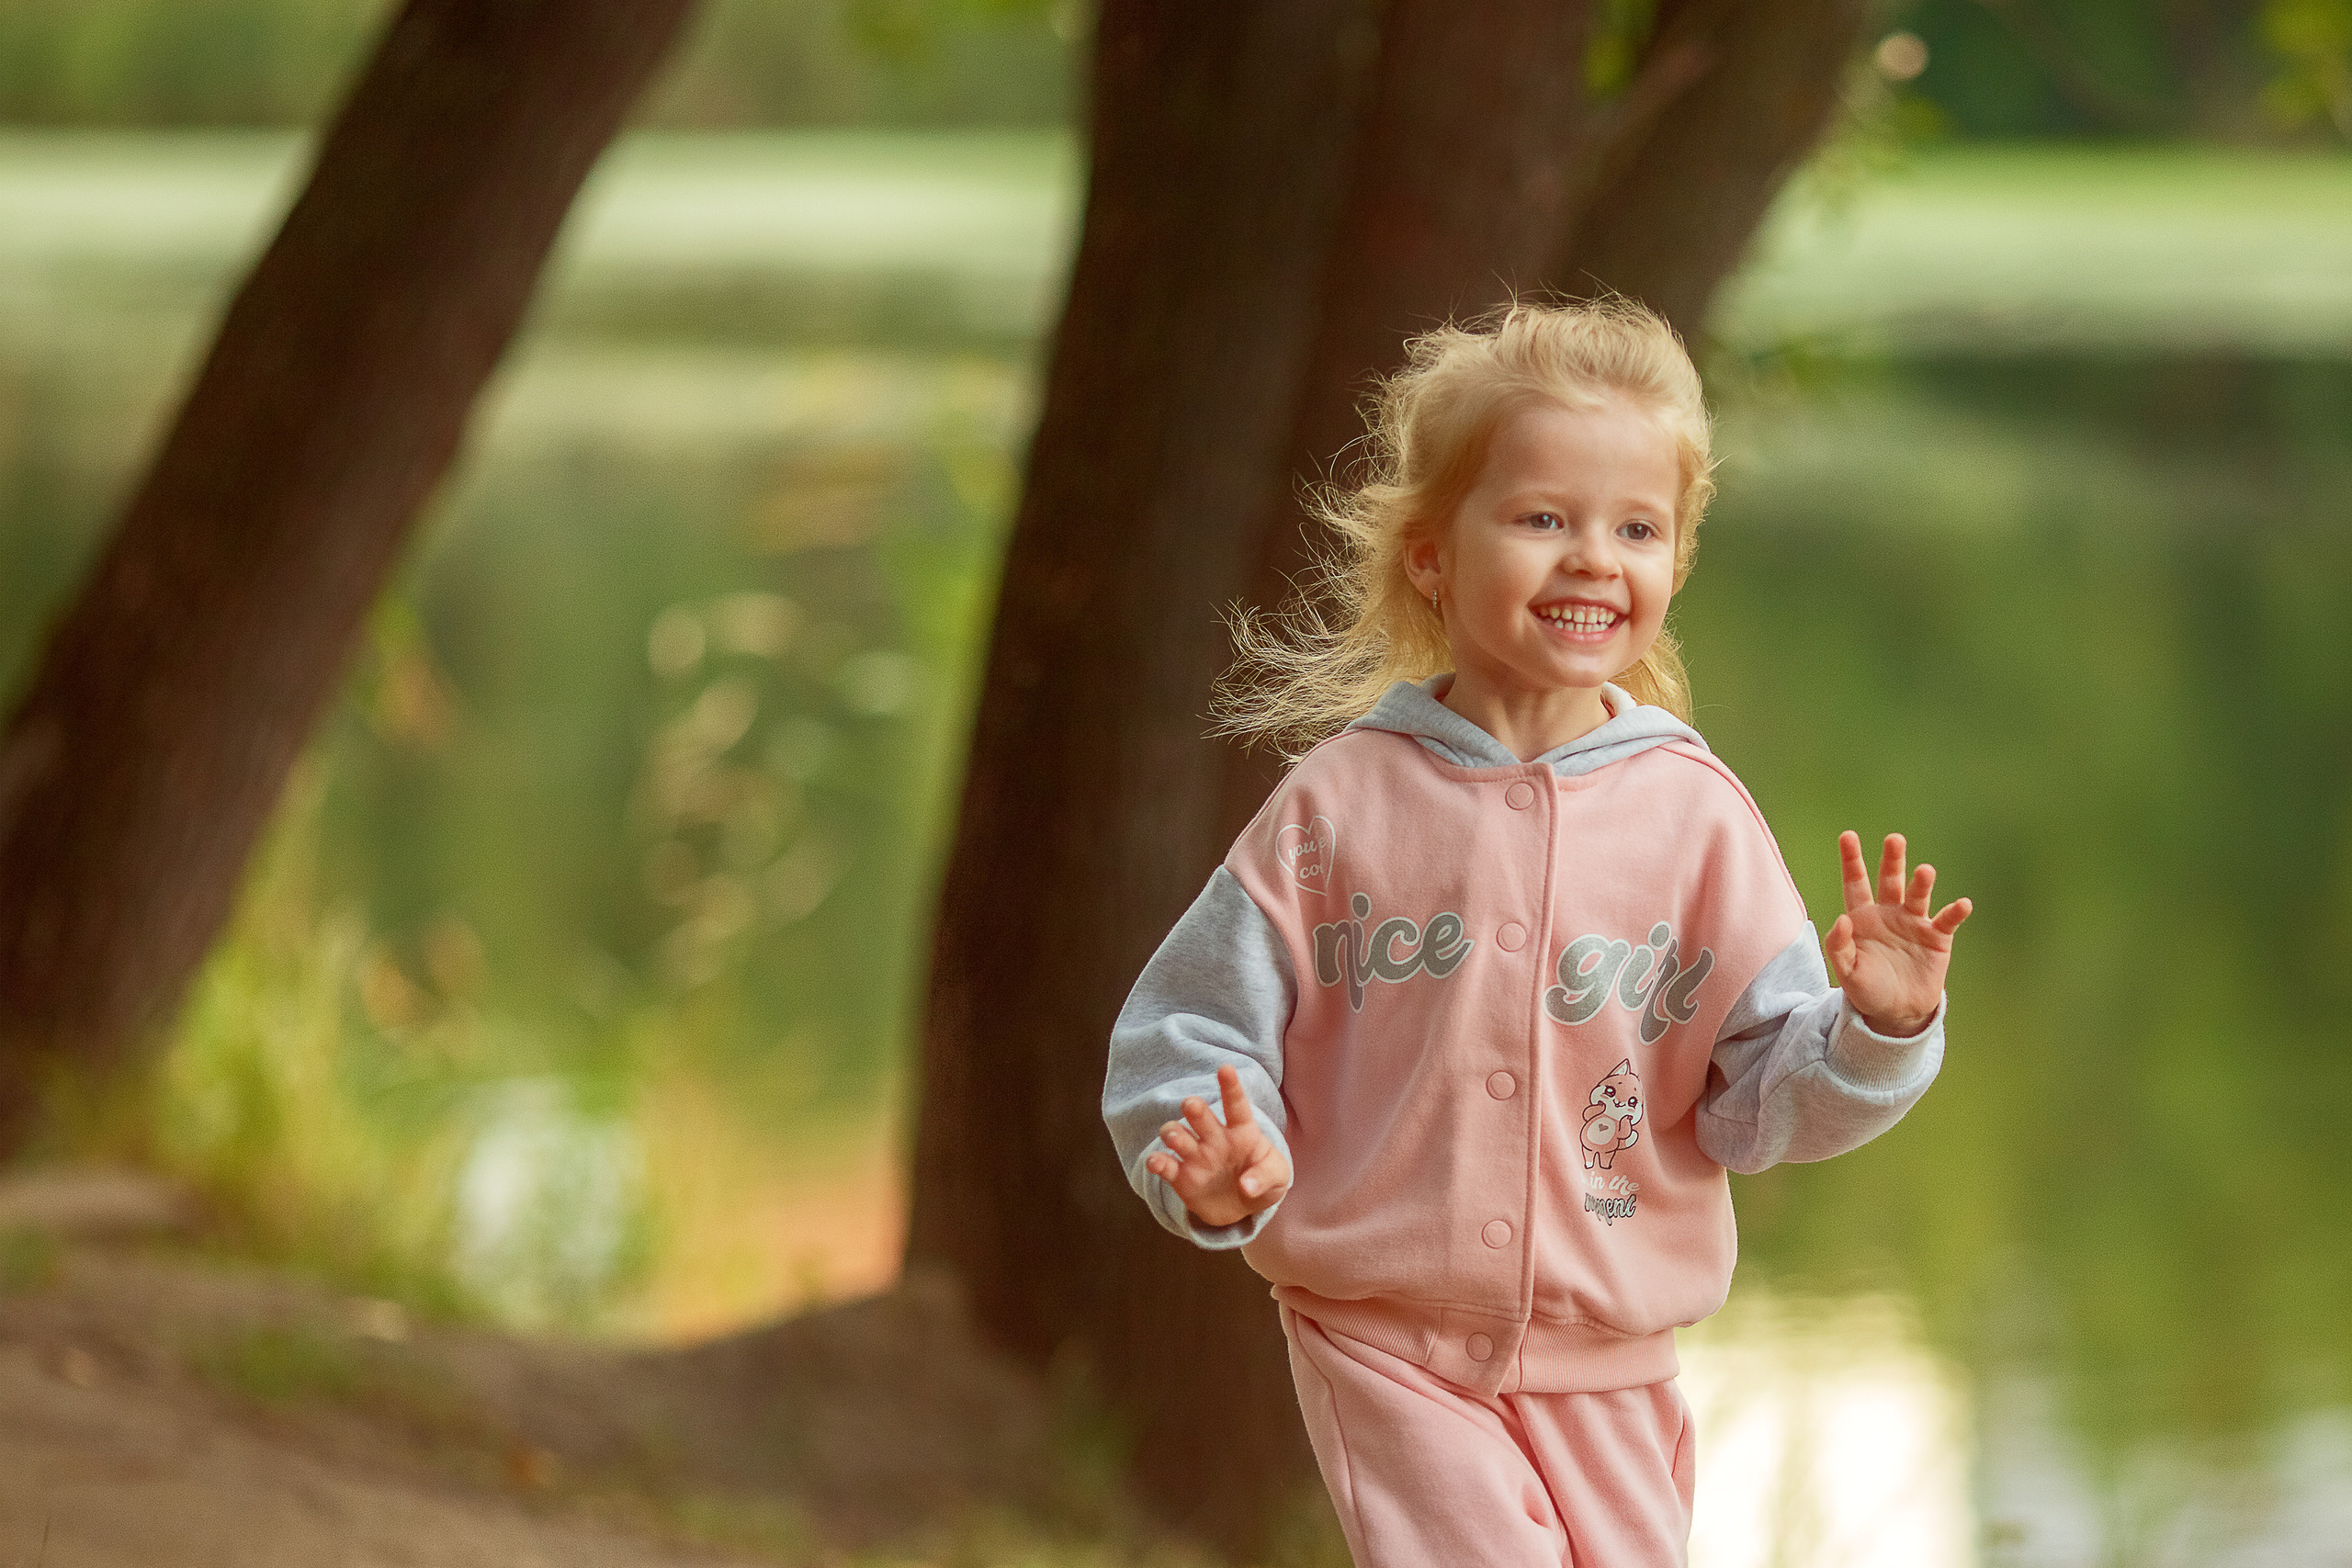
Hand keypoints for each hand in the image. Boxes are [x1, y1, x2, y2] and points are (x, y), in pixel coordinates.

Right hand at [1144, 1064, 1291, 1228]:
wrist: (1244, 1210)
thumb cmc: (1263, 1182)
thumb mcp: (1278, 1177)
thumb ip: (1266, 1177)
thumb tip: (1247, 1186)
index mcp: (1241, 1131)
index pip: (1236, 1105)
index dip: (1230, 1087)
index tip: (1225, 1069)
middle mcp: (1214, 1137)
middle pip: (1199, 1114)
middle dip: (1193, 1108)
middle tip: (1191, 1106)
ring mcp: (1196, 1155)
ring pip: (1176, 1133)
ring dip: (1173, 1133)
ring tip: (1176, 1139)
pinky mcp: (1181, 1176)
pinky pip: (1165, 1165)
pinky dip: (1156, 1162)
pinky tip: (1155, 1162)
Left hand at [1825, 831, 1972, 1037]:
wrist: (1897, 1012)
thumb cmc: (1867, 988)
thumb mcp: (1846, 971)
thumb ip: (1839, 946)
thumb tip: (1842, 919)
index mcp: (1862, 917)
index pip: (1855, 883)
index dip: (1851, 860)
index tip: (1847, 836)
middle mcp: (1889, 913)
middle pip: (1890, 881)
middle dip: (1892, 860)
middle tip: (1894, 839)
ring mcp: (1914, 923)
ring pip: (1918, 896)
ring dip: (1922, 883)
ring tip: (1925, 872)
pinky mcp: (1937, 938)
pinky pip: (1946, 921)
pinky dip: (1955, 912)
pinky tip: (1962, 904)